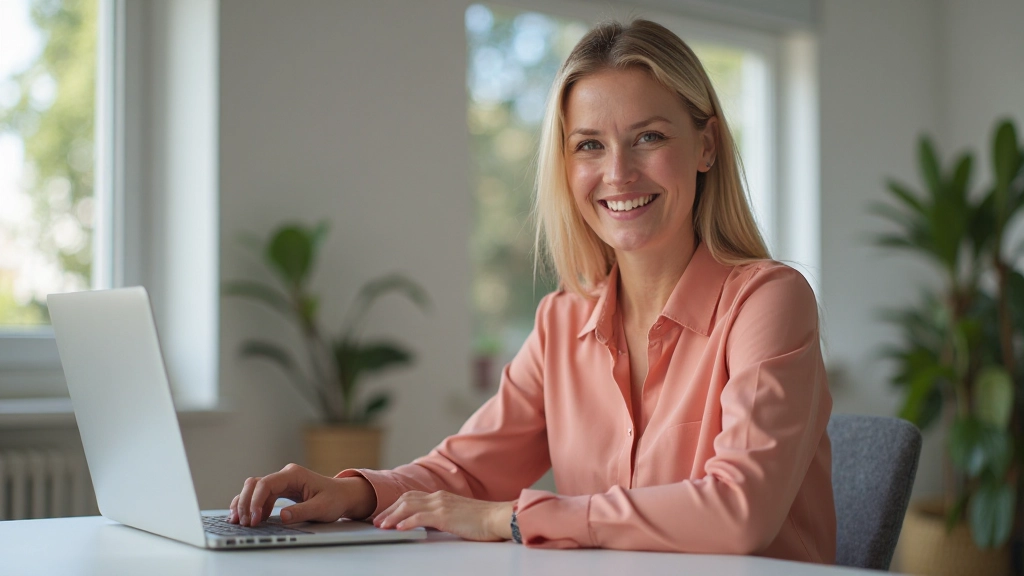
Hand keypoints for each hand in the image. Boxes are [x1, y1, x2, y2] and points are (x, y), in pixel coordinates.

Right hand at [228, 463, 376, 525]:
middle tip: (243, 522)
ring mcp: (281, 482)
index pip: (267, 483)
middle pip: (255, 484)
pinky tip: (248, 518)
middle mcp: (285, 475)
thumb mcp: (322, 508)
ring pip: (255, 489)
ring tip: (239, 522)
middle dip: (246, 502)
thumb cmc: (334, 499)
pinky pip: (260, 496)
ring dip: (246, 504)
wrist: (342, 495)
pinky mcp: (280, 490)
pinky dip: (252, 506)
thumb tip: (283, 516)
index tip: (254, 518)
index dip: (256, 501)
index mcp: (294, 474)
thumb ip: (302, 511)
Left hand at [373, 491, 514, 541]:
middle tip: (378, 521)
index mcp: (442, 497)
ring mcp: (441, 505)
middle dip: (389, 510)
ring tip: (382, 526)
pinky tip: (398, 528)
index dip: (396, 505)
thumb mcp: (458, 515)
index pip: (412, 497)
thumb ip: (444, 516)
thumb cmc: (483, 520)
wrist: (498, 517)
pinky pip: (420, 518)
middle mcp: (439, 497)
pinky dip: (406, 522)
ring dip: (392, 516)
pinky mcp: (445, 516)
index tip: (386, 515)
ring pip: (409, 506)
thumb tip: (431, 523)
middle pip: (406, 499)